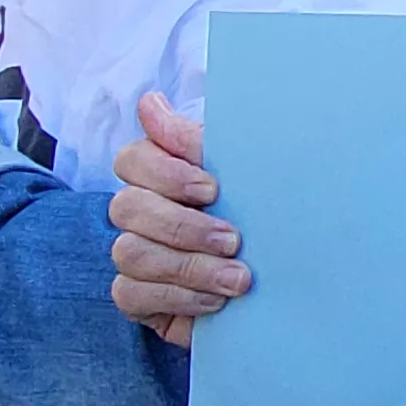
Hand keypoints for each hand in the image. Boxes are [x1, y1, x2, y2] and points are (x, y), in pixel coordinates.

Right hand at [108, 93, 244, 348]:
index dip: (167, 173)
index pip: (133, 159)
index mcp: (159, 171)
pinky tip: (215, 302)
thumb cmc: (256, 215)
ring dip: (188, 267)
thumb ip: (199, 141)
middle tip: (233, 241)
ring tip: (237, 279)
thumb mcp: (242, 175)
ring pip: (130, 253)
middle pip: (127, 207)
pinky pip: (131, 295)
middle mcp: (138, 209)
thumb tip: (149, 104)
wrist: (278, 280)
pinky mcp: (135, 296)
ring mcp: (132, 253)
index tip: (214, 189)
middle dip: (183, 226)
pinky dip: (177, 298)